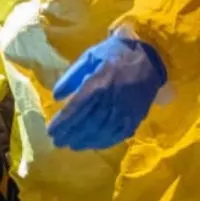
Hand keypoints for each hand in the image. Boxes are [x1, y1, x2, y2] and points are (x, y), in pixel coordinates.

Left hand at [48, 33, 166, 150]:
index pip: (76, 108)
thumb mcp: (90, 56)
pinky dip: (104, 142)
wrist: (148, 58)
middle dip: (71, 134)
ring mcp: (124, 110)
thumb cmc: (114, 55)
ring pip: (102, 131)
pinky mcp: (135, 116)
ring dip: (85, 141)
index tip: (51, 131)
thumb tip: (56, 95)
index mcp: (98, 83)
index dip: (63, 122)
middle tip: (58, 142)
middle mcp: (111, 99)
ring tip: (72, 146)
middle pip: (87, 122)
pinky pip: (118, 134)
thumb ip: (72, 76)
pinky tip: (93, 144)